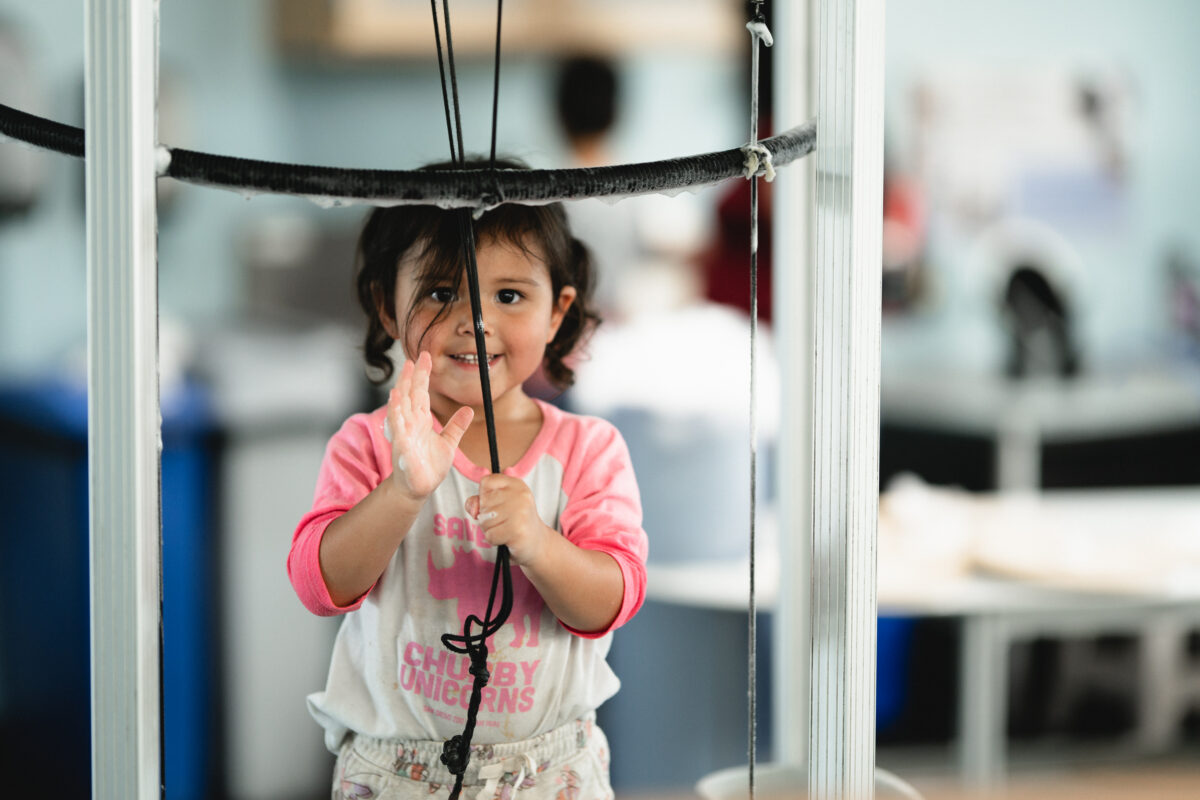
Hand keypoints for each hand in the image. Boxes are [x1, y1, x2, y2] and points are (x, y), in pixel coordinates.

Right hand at [385, 351, 472, 499]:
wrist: (418, 488)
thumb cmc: (429, 466)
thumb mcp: (448, 443)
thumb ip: (456, 426)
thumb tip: (468, 409)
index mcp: (420, 420)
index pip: (420, 393)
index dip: (422, 375)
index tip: (425, 357)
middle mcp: (410, 424)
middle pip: (409, 396)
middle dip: (411, 377)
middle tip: (414, 358)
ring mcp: (405, 435)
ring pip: (401, 408)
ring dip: (401, 391)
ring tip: (404, 374)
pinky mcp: (402, 449)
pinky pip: (399, 429)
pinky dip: (397, 415)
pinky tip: (396, 402)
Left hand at [466, 474, 552, 565]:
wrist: (536, 542)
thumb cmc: (513, 522)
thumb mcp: (497, 505)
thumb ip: (478, 501)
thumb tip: (473, 509)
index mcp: (516, 484)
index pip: (486, 482)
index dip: (485, 496)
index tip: (498, 504)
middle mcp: (520, 495)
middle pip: (483, 503)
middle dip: (487, 517)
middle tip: (504, 521)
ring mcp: (520, 512)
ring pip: (484, 521)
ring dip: (491, 529)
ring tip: (506, 529)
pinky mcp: (518, 530)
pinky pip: (490, 535)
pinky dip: (494, 540)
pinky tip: (507, 538)